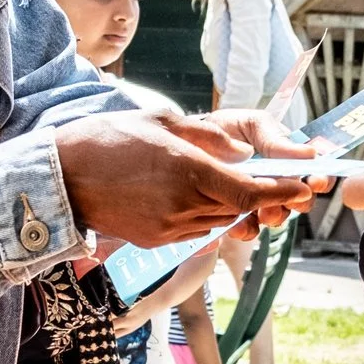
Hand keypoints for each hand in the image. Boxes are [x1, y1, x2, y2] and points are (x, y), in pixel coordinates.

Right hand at [54, 109, 314, 248]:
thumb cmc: (108, 140)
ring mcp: (169, 228)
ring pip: (220, 221)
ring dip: (232, 206)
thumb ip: (209, 137)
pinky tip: (196, 197)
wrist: (60, 178)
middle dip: (260, 197)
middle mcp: (183, 205)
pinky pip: (196, 231)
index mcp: (189, 171)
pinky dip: (207, 215)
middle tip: (275, 182)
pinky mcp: (155, 240)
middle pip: (240, 208)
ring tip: (230, 185)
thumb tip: (246, 152)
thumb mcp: (162, 122)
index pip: (249, 191)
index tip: (303, 187)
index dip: (281, 191)